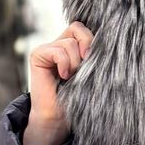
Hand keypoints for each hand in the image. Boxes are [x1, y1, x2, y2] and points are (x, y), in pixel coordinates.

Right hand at [24, 20, 94, 144]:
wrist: (58, 117)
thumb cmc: (77, 97)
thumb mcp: (90, 72)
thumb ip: (93, 53)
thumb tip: (106, 38)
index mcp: (73, 46)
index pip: (83, 28)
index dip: (91, 39)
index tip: (94, 59)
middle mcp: (59, 44)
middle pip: (77, 28)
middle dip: (86, 47)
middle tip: (83, 68)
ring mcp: (48, 48)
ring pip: (69, 43)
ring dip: (75, 63)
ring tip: (71, 78)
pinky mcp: (38, 55)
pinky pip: (57, 51)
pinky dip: (64, 64)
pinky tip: (63, 76)